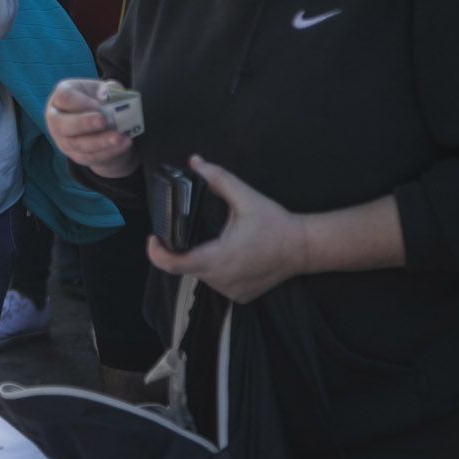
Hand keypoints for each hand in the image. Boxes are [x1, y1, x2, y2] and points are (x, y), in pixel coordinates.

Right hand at [44, 78, 140, 178]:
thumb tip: (105, 96)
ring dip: (100, 142)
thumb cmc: (98, 101)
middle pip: (62, 125)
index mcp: (59, 98)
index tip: (99, 105)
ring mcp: (63, 140)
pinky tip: (124, 144)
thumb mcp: (103, 90)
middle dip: (83, 123)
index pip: (63, 98)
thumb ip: (106, 90)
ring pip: (78, 144)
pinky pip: (91, 156)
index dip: (81, 102)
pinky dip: (109, 151)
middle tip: (103, 121)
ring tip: (119, 137)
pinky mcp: (76, 156)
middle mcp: (56, 120)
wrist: (99, 125)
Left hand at [147, 155, 308, 303]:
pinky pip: (217, 283)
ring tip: (212, 240)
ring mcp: (231, 291)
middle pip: (186, 267)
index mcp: (219, 257)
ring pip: (201, 275)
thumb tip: (195, 161)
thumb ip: (219, 179)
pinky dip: (216, 270)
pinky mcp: (240, 296)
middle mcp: (222, 279)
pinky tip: (226, 255)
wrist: (304, 248)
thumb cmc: (276, 223)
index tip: (154, 237)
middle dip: (182, 249)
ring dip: (200, 259)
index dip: (157, 253)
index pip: (174, 264)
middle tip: (188, 229)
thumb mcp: (246, 197)